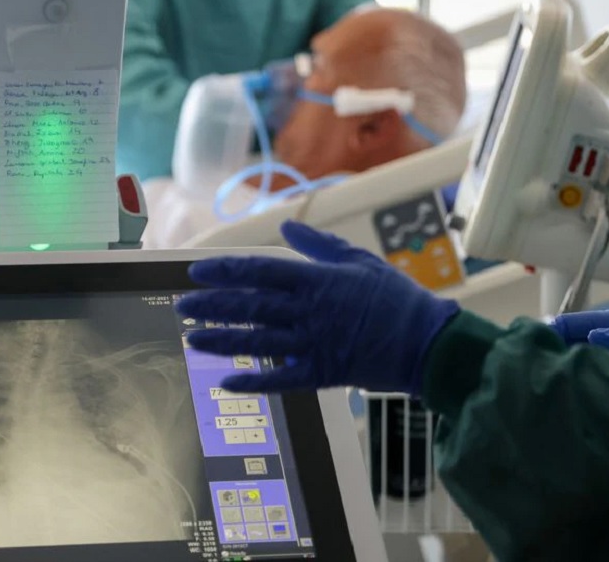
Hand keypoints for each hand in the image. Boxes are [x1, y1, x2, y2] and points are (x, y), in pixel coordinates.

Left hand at [176, 221, 459, 394]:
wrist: (425, 342)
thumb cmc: (396, 298)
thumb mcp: (359, 260)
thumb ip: (320, 244)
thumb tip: (288, 225)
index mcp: (317, 280)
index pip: (260, 271)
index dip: (226, 271)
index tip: (198, 271)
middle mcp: (308, 312)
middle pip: (250, 306)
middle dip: (212, 306)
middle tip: (184, 307)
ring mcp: (313, 344)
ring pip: (257, 341)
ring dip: (222, 340)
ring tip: (193, 339)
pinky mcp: (321, 373)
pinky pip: (280, 379)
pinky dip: (254, 382)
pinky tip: (229, 383)